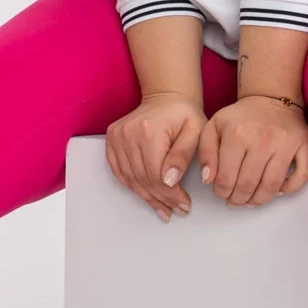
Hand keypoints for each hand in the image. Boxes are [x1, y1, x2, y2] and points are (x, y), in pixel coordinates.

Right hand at [105, 89, 205, 220]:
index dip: (171, 195)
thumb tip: (170, 181)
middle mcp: (128, 134)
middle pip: (143, 180)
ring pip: (131, 179)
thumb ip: (183, 156)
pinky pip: (119, 171)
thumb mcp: (195, 131)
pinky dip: (133, 186)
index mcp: (149, 132)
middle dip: (161, 199)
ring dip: (147, 197)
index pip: (157, 175)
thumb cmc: (184, 114)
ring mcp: (117, 137)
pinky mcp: (112, 139)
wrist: (166, 96)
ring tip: (164, 209)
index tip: (184, 205)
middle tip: (176, 210)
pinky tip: (147, 196)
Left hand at [197, 95, 307, 207]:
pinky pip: (302, 176)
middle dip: (239, 199)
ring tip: (251, 201)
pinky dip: (290, 188)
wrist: (270, 98)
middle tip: (235, 200)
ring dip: (259, 200)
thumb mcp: (213, 127)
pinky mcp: (305, 145)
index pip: (227, 178)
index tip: (222, 192)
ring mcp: (286, 143)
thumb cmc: (240, 117)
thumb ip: (205, 153)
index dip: (222, 192)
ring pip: (272, 186)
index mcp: (237, 135)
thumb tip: (208, 180)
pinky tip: (278, 190)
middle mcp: (263, 139)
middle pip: (248, 185)